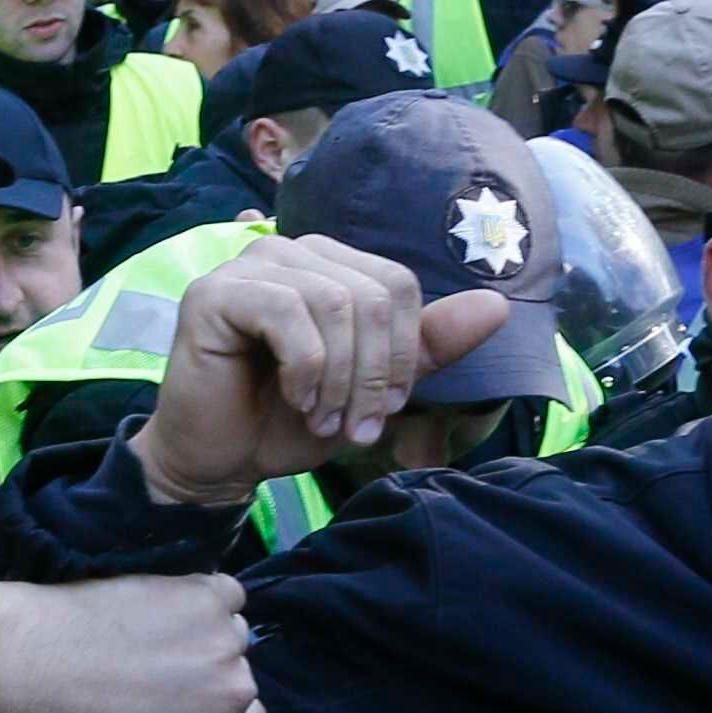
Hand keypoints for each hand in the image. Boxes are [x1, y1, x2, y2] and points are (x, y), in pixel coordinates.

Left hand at [0, 566, 264, 712]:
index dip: (212, 709)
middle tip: (158, 666)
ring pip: (232, 633)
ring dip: (205, 633)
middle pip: (239, 676)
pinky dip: (207, 595)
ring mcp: (225, 639)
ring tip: (153, 635)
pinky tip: (168, 604)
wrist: (43, 666)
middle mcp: (237, 692)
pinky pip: (227, 593)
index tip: (179, 696)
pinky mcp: (206, 596)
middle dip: (209, 672)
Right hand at [129, 234, 503, 510]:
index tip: (384, 408)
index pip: (399, 284)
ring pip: (335, 303)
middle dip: (374, 374)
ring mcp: (249, 266)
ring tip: (321, 417)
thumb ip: (427, 348)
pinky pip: (288, 313)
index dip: (404, 353)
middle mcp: (291, 252)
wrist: (220, 460)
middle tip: (354, 425)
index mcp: (330, 265)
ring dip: (340, 378)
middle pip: (373, 294)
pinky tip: (295, 397)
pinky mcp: (214, 293)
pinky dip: (306, 367)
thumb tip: (497, 306)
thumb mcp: (373, 388)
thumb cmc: (288, 420)